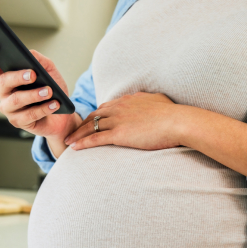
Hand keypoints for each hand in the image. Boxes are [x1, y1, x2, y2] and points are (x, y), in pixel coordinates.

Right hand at [0, 46, 80, 155]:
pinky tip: (54, 104)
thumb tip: (30, 54)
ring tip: (49, 91)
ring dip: (34, 95)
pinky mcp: (17, 122)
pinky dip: (43, 108)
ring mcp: (8, 108)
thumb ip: (40, 60)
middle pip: (3, 82)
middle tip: (32, 74)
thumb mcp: (50, 71)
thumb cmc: (53, 90)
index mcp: (6, 75)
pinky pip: (29, 115)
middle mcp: (3, 92)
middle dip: (18, 77)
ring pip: (16, 100)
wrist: (62, 115)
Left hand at [64, 92, 180, 150]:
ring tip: (68, 141)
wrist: (178, 121)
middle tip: (74, 131)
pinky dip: (83, 142)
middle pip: (95, 115)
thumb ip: (150, 100)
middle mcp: (120, 107)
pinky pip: (96, 138)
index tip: (91, 121)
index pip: (107, 107)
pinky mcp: (119, 134)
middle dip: (82, 123)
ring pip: (91, 126)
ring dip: (78, 134)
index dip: (97, 115)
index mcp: (129, 99)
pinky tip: (75, 147)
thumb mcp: (159, 101)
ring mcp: (118, 120)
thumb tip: (151, 101)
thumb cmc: (174, 114)